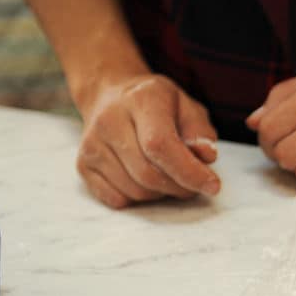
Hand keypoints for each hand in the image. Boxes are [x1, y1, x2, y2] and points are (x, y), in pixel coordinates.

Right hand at [75, 74, 220, 208]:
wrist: (111, 96)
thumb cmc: (158, 106)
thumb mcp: (187, 107)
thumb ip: (200, 131)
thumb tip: (206, 156)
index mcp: (141, 100)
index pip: (160, 145)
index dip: (189, 172)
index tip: (213, 186)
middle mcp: (109, 120)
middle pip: (148, 174)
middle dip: (180, 188)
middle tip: (193, 184)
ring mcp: (92, 144)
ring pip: (135, 190)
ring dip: (162, 194)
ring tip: (171, 178)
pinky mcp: (83, 164)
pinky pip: (117, 199)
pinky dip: (139, 199)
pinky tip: (147, 180)